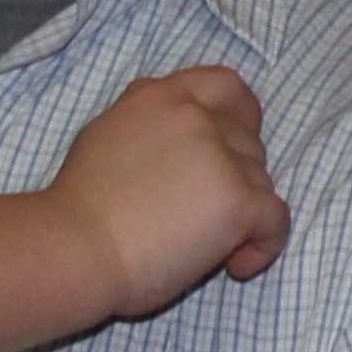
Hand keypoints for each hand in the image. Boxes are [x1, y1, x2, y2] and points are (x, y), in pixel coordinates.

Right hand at [50, 66, 287, 319]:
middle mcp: (196, 117)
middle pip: (247, 141)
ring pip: (262, 181)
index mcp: (161, 97)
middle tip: (203, 213)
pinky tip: (236, 266)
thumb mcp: (107, 135)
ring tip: (206, 245)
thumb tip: (176, 136)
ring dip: (244, 213)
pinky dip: (264, 245)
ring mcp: (220, 157)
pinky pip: (276, 221)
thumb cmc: (80, 207)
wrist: (74, 248)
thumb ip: (150, 124)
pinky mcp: (238, 201)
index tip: (230, 148)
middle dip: (235, 177)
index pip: (225, 86)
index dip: (239, 118)